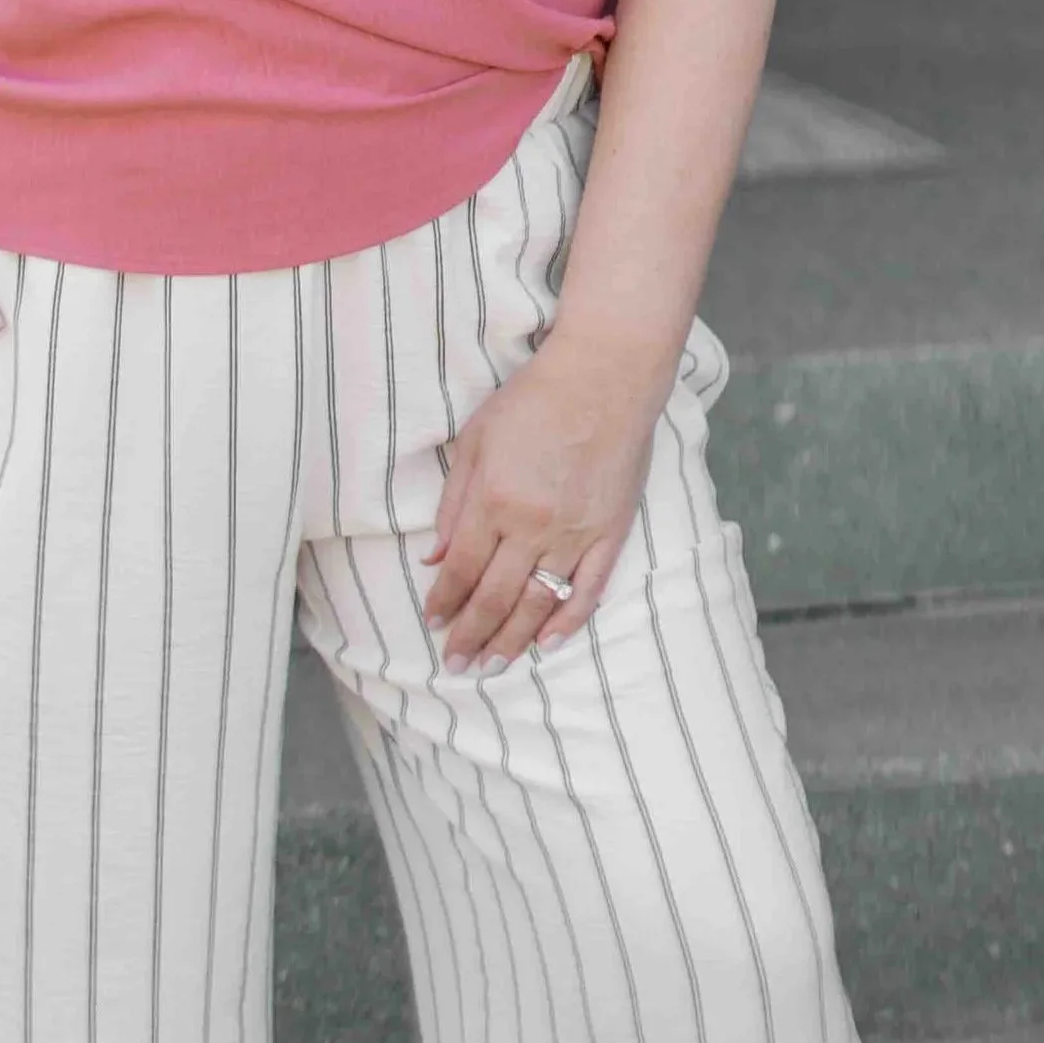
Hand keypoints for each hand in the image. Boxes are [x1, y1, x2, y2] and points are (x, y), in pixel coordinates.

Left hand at [419, 345, 659, 671]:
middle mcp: (532, 526)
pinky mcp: (610, 534)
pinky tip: (547, 644)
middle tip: (455, 665)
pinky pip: (587, 592)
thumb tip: (434, 558)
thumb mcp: (476, 439)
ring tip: (492, 666)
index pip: (461, 569)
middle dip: (470, 636)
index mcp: (494, 500)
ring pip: (539, 605)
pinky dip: (567, 623)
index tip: (433, 625)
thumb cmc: (533, 399)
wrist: (604, 376)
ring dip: (512, 640)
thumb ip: (454, 502)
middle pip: (496, 597)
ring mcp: (575, 535)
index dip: (444, 603)